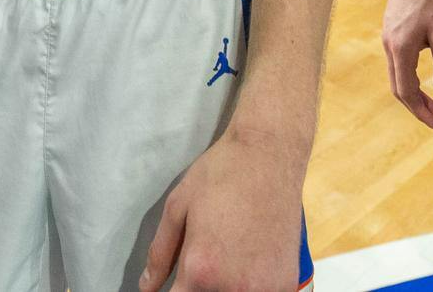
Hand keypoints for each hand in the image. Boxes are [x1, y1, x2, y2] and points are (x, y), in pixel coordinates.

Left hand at [139, 127, 305, 291]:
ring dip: (223, 287)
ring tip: (226, 258)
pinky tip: (248, 265)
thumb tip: (147, 287)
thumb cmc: (221, 174)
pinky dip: (250, 287)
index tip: (175, 282)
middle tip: (204, 262)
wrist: (269, 154)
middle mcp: (232, 287)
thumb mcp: (178, 207)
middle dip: (198, 287)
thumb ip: (160, 253)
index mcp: (200, 270)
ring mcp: (263, 290)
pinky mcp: (285, 283)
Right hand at [382, 0, 432, 128]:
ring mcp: (387, 37)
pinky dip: (409, 75)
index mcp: (400, 50)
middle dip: (415, 105)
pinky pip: (396, 61)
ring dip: (412, 90)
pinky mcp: (391, 29)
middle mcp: (389, 46)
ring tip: (432, 99)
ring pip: (396, 74)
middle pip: (397, 87)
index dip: (420, 111)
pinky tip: (424, 72)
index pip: (406, 91)